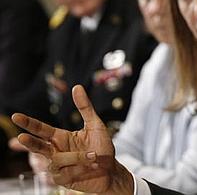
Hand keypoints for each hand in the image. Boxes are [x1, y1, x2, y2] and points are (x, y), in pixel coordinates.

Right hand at [11, 85, 133, 194]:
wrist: (111, 170)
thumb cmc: (102, 147)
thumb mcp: (95, 125)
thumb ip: (85, 107)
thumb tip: (76, 87)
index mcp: (60, 137)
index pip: (41, 129)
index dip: (28, 123)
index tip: (16, 116)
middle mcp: (56, 151)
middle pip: (38, 146)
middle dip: (29, 143)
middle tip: (21, 137)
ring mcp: (58, 166)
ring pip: (57, 160)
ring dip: (77, 157)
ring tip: (93, 156)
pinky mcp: (62, 179)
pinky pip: (65, 173)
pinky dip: (80, 168)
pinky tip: (91, 167)